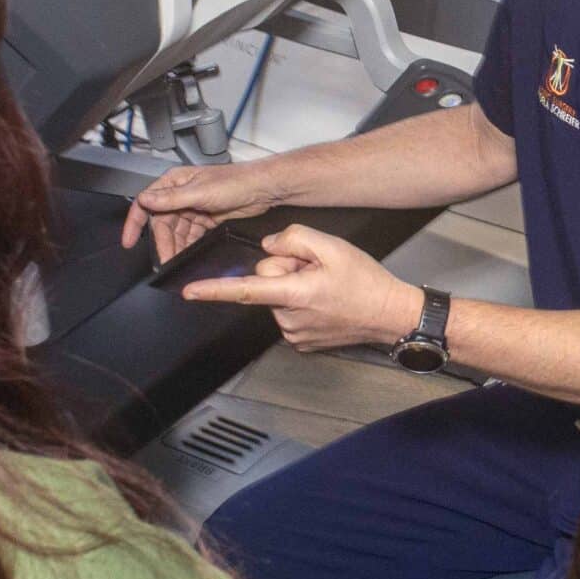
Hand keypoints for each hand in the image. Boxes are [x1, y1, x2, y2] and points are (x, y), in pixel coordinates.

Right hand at [124, 162, 281, 260]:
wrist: (263, 189)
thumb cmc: (236, 181)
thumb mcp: (200, 192)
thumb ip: (171, 198)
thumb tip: (145, 199)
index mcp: (175, 182)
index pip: (145, 203)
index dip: (134, 223)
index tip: (128, 242)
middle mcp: (181, 194)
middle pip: (161, 223)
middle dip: (162, 243)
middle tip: (165, 261)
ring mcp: (193, 207)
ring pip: (176, 232)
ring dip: (175, 247)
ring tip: (176, 262)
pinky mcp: (205, 218)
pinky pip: (190, 235)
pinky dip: (188, 246)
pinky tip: (188, 256)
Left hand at [179, 225, 426, 352]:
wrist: (390, 315)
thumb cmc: (366, 283)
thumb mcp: (332, 246)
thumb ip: (293, 238)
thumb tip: (270, 246)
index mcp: (294, 293)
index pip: (244, 290)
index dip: (213, 290)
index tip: (189, 291)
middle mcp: (288, 318)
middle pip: (267, 281)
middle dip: (286, 270)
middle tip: (317, 271)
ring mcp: (294, 332)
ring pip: (277, 296)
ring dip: (295, 287)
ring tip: (325, 287)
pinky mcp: (300, 341)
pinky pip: (287, 312)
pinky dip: (301, 302)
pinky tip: (325, 301)